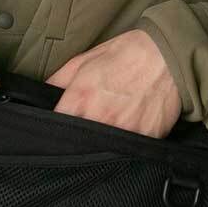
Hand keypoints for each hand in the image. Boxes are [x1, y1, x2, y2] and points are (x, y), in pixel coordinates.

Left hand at [43, 29, 181, 138]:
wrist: (168, 55)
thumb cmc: (125, 54)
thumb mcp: (83, 61)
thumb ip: (57, 81)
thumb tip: (39, 96)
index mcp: (79, 100)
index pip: (55, 129)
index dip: (55, 131)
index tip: (59, 131)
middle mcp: (99, 119)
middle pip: (78, 145)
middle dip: (78, 141)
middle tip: (86, 132)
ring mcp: (123, 132)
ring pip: (103, 151)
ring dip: (102, 146)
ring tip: (110, 131)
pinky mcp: (145, 139)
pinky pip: (130, 151)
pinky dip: (127, 146)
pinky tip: (131, 130)